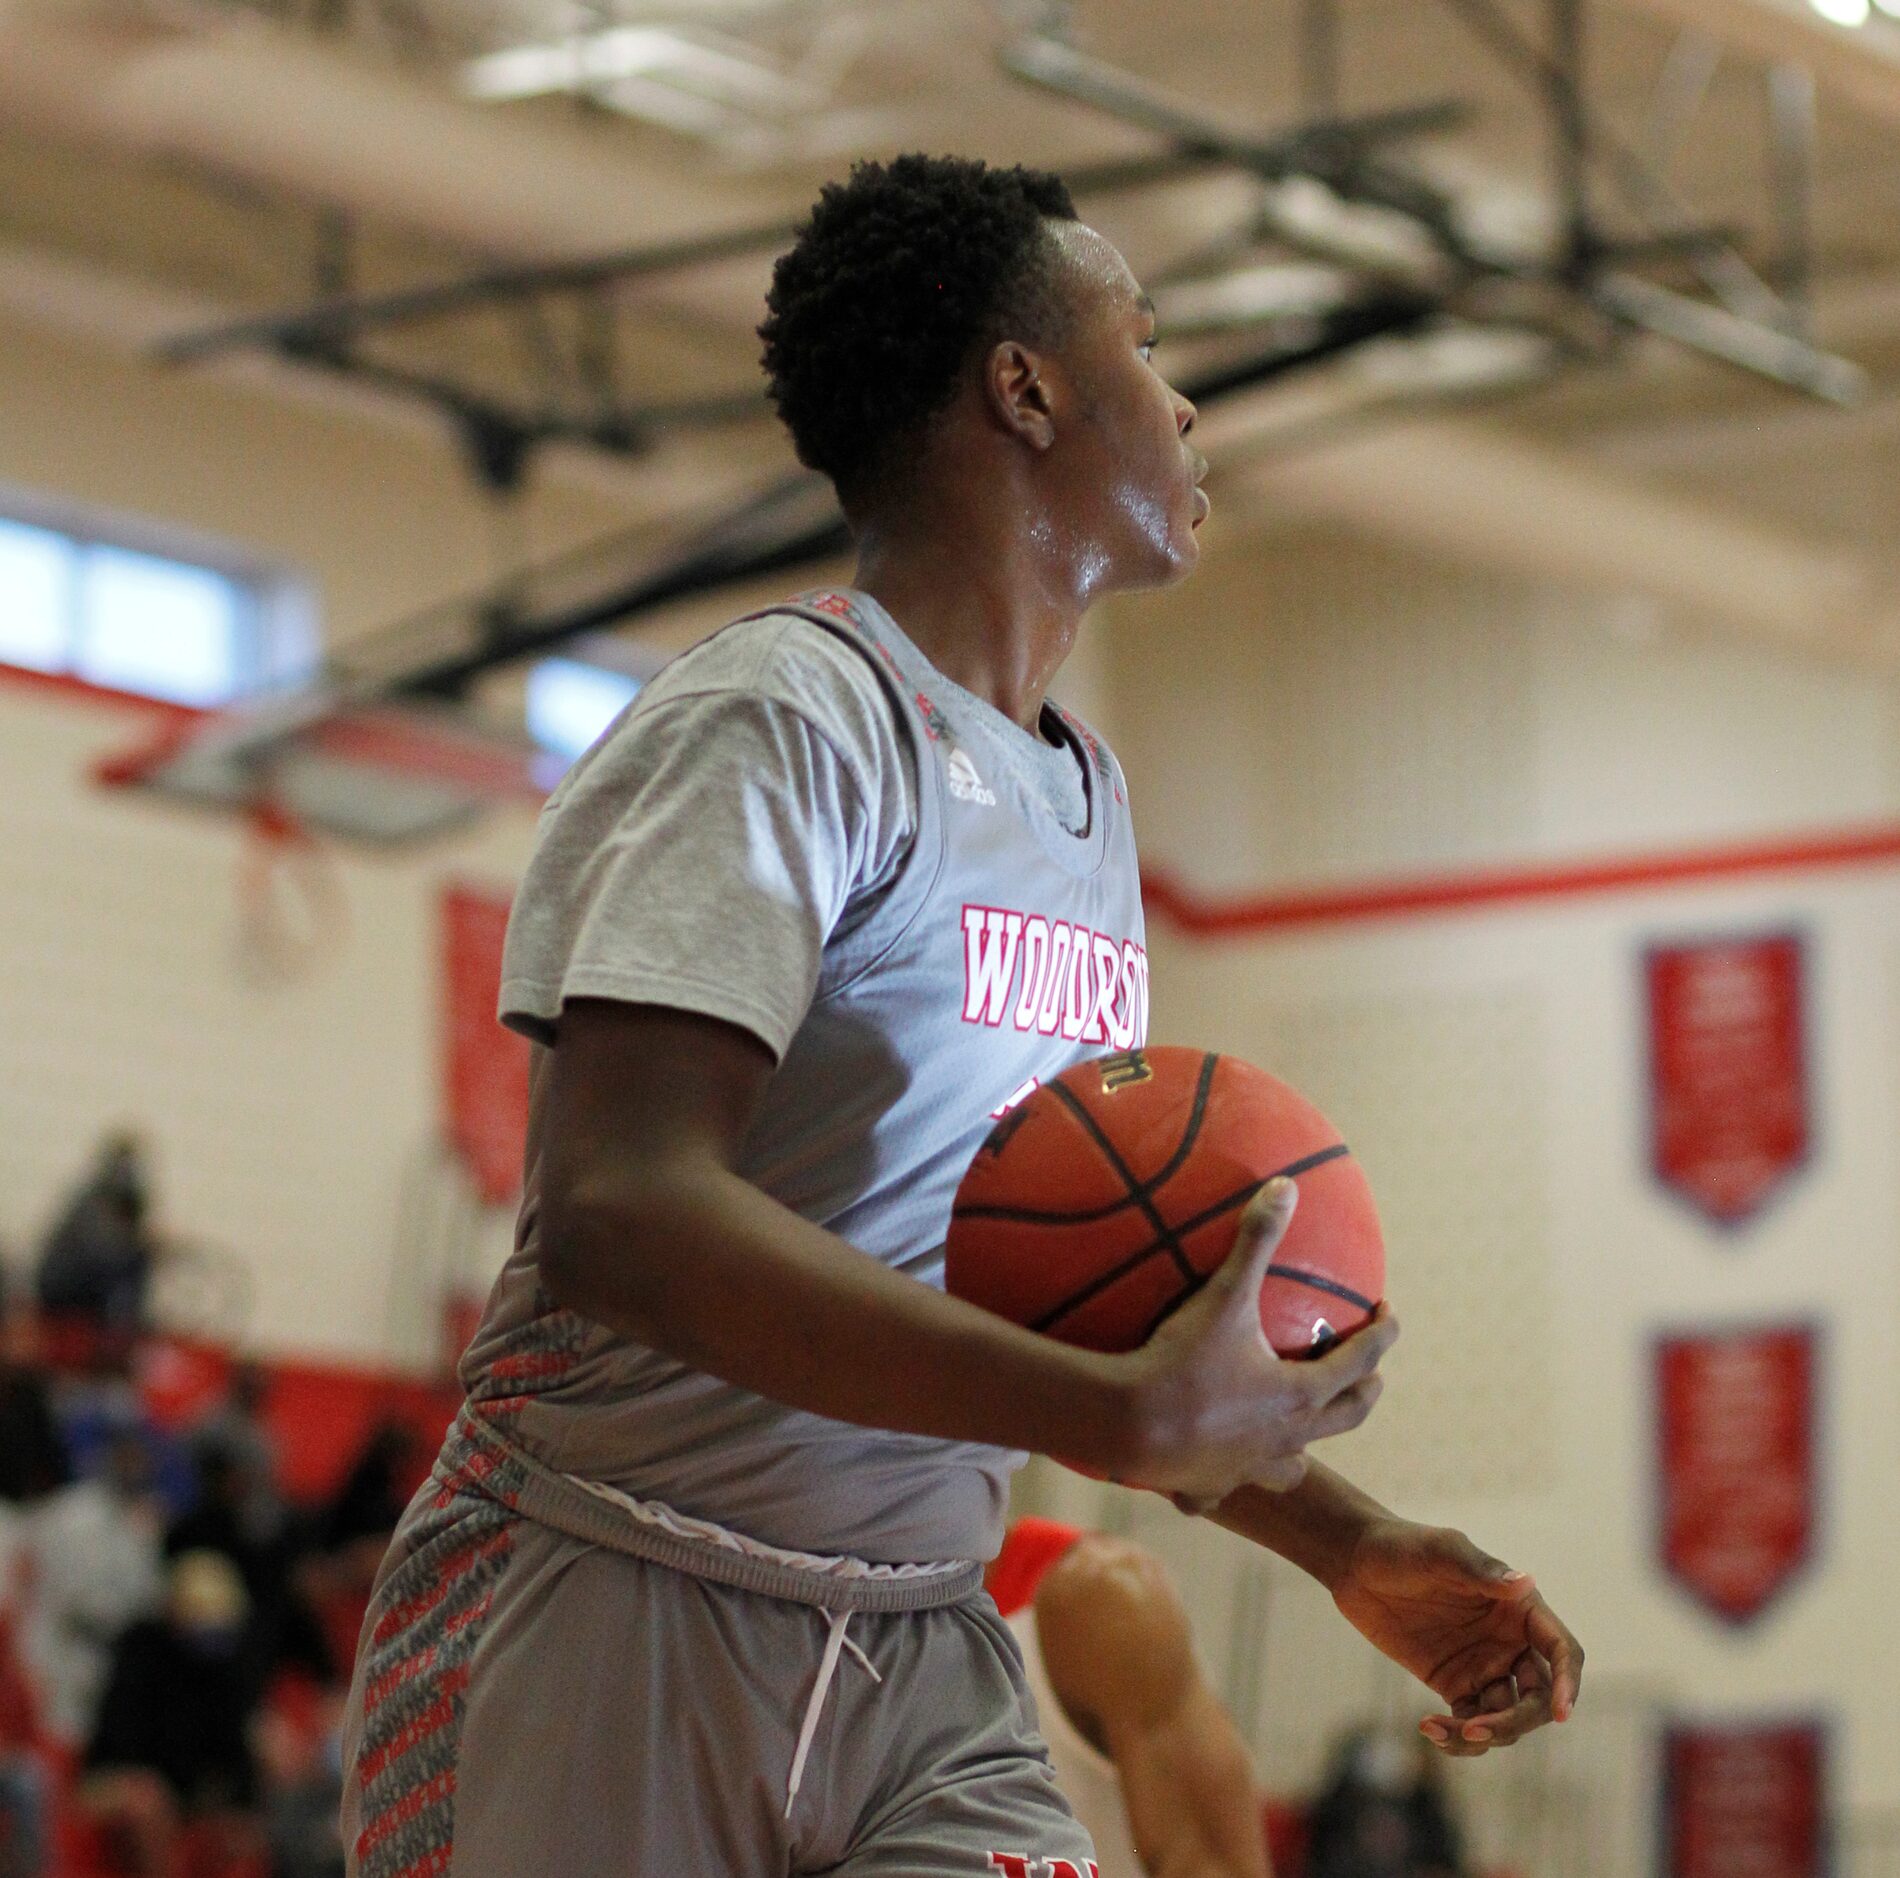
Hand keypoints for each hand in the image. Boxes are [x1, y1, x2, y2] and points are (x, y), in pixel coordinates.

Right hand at [1120, 1179, 1398, 1510]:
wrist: (1129, 1425)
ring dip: (1304, 1447)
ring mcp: (1247, 1469)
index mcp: (1300, 1395)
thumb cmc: (1183, 1361)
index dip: (1382, 1335)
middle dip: (1363, 1393)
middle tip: (1368, 1373)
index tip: (1390, 1316)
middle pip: (1345, 1418)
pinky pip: (1225, 1489)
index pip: (1361, 1362)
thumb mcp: (1224, 1295)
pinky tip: (1212, 1470)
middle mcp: (1285, 1439)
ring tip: (1299, 1431)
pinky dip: (1226, 1478)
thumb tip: (1286, 1186)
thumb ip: (1256, 1239)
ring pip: (1294, 1468)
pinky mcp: (1208, 1487)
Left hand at [1329, 1520, 1583, 1755]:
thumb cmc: (1404, 1546)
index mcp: (1519, 1608)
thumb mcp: (1441, 1552)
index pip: (1562, 1651)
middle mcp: (1509, 1641)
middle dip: (1516, 1721)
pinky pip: (1469, 1723)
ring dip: (1483, 1736)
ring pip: (1504, 1718)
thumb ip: (1481, 1570)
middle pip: (1539, 1698)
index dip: (1569, 1683)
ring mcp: (1483, 1666)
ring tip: (1438, 1730)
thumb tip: (1526, 1582)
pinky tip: (1428, 1728)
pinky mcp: (1453, 1684)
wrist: (1356, 1562)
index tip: (1561, 1713)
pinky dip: (1457, 1737)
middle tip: (1475, 1729)